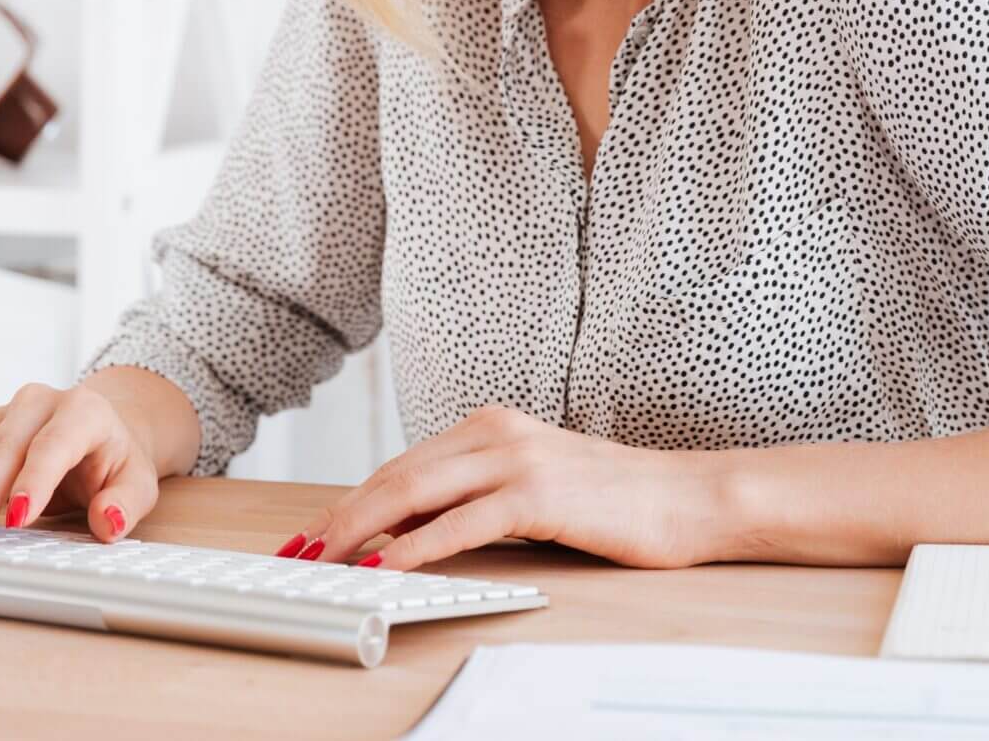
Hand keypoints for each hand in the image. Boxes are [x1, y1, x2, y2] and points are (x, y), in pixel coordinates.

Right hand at [0, 380, 158, 546]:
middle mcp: (33, 405)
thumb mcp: (137, 481)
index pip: (52, 444)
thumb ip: (125, 502)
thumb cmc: (115, 459)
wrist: (102, 428)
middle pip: (0, 447)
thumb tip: (108, 521)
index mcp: (81, 411)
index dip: (34, 480)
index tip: (19, 517)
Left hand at [272, 405, 728, 571]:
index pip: (402, 464)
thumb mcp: (531, 486)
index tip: (314, 530)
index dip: (351, 499)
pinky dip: (417, 544)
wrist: (687, 498)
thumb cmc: (614, 499)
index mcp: (490, 425)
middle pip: (396, 474)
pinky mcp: (540, 494)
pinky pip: (462, 522)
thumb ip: (473, 496)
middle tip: (301, 549)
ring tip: (327, 557)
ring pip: (416, 491)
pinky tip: (388, 563)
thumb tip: (405, 531)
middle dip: (341, 514)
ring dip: (362, 527)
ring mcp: (517, 459)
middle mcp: (496, 432)